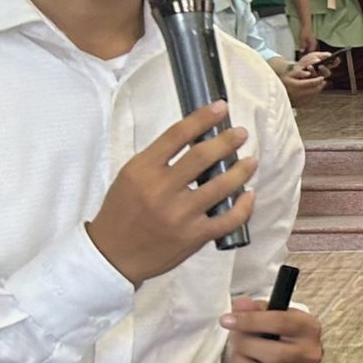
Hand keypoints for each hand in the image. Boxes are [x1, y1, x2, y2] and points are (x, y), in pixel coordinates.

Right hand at [86, 104, 255, 284]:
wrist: (112, 254)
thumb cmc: (122, 211)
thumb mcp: (131, 177)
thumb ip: (159, 160)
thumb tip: (197, 138)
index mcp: (142, 170)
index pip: (177, 135)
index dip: (203, 118)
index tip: (220, 107)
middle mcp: (161, 190)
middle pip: (204, 156)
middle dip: (228, 141)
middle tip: (240, 134)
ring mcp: (180, 215)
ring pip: (222, 186)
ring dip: (242, 171)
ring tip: (250, 162)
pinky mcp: (194, 237)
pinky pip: (229, 218)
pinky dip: (244, 205)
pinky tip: (249, 195)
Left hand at [224, 299, 323, 362]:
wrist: (292, 355)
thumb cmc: (278, 331)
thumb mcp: (269, 313)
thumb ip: (254, 308)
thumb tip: (241, 305)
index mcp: (309, 328)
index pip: (280, 323)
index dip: (250, 321)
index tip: (226, 320)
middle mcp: (311, 354)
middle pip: (271, 354)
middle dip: (244, 345)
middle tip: (235, 339)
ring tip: (239, 354)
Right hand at [280, 55, 329, 104]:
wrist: (275, 93)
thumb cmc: (282, 81)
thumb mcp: (289, 74)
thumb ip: (299, 73)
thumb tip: (308, 73)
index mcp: (296, 86)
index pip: (311, 83)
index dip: (318, 80)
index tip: (322, 78)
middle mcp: (298, 94)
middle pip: (314, 90)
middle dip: (320, 86)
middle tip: (323, 81)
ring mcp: (298, 101)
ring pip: (313, 96)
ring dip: (317, 91)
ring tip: (318, 86)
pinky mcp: (298, 105)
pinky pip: (309, 100)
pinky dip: (312, 96)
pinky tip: (312, 92)